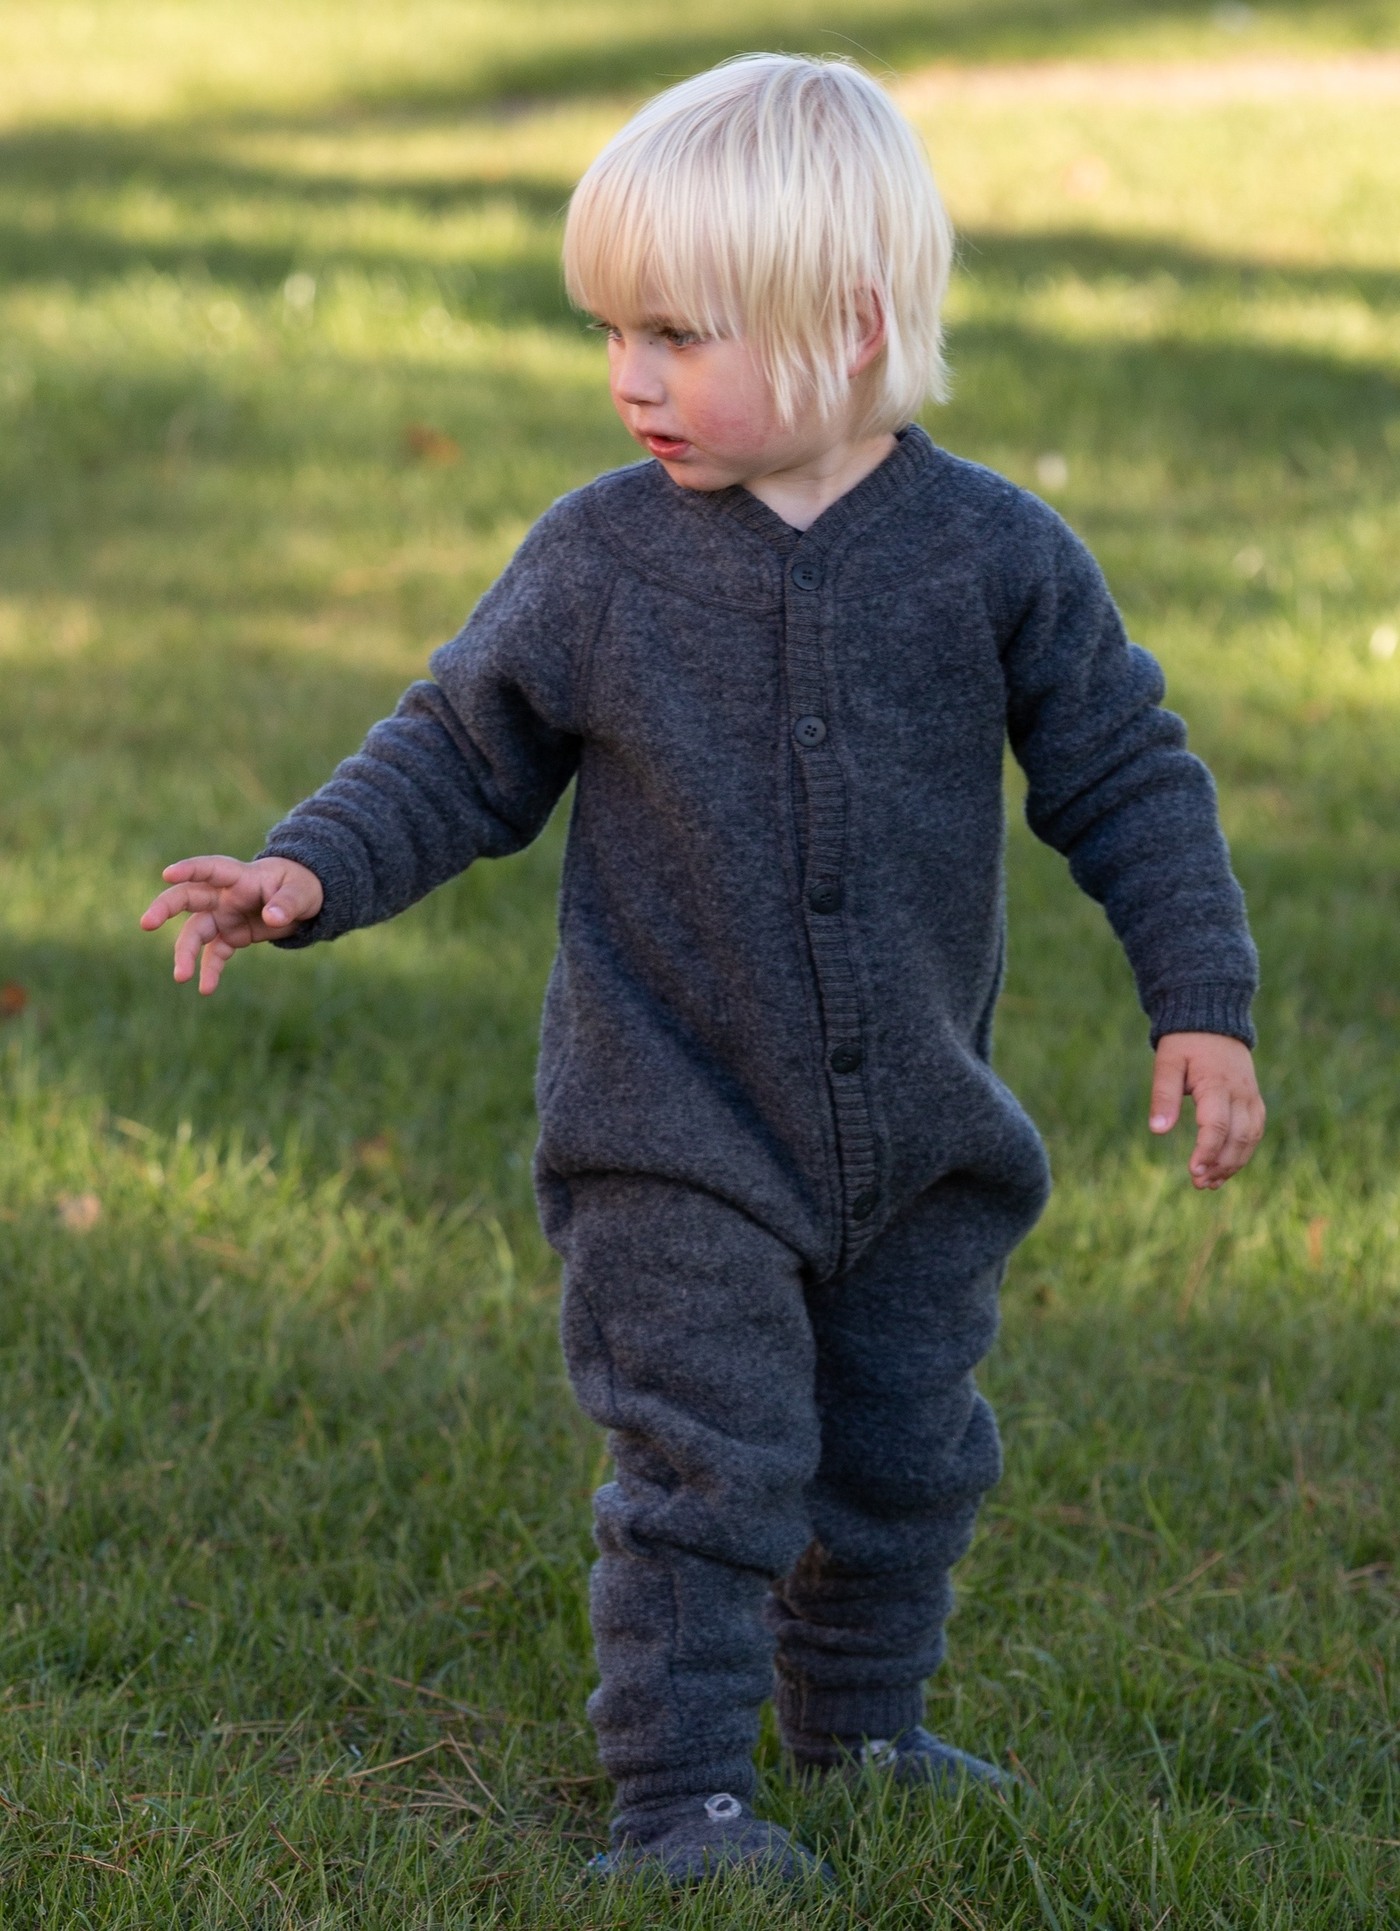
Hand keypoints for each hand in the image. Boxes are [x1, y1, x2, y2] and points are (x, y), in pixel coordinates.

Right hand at [140, 855, 323, 993]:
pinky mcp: (230, 936)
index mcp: (241, 877)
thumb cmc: (301, 887)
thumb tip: (272, 918)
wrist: (302, 901)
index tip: (167, 874)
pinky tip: (206, 989)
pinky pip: (214, 954)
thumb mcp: (303, 893)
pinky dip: (209, 971)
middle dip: (165, 908)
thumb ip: (288, 903)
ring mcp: (224, 916)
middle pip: (188, 897)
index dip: (190, 869)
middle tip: (146, 924)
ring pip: (195, 932)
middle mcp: (225, 896)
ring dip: (185, 953)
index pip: (212, 869)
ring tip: (181, 977)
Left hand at [1149, 1031, 1264, 1189]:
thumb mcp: (1167, 1063)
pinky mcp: (1254, 1101)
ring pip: (1250, 1139)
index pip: (1217, 1125)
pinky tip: (1224, 1169)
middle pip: (1238, 1137)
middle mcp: (1240, 1093)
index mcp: (1216, 1083)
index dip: (1207, 1151)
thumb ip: (1163, 1095)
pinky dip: (1242, 1153)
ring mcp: (1251, 1097)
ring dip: (1233, 1164)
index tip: (1193, 1172)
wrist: (1213, 1023)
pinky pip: (1254, 1132)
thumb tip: (1158, 1130)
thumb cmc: (1185, 1044)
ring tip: (1210, 1183)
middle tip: (1198, 1183)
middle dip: (1220, 1165)